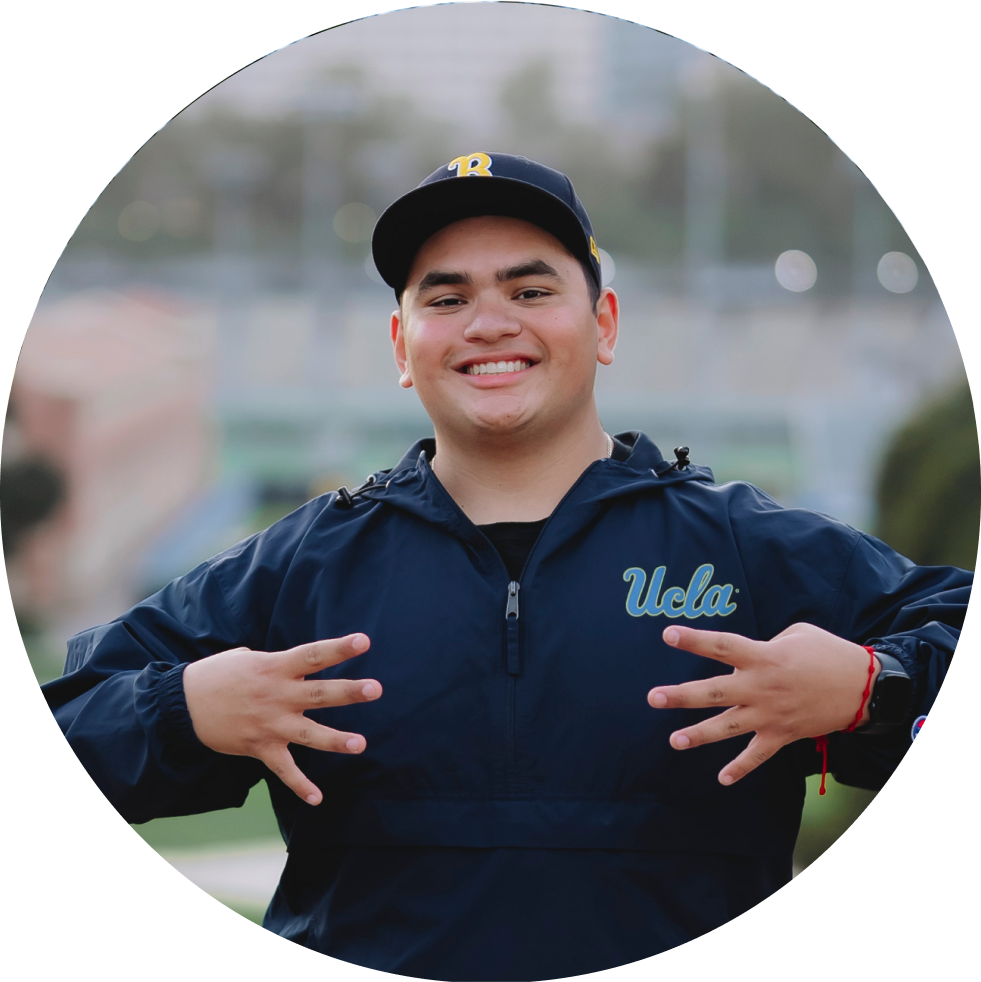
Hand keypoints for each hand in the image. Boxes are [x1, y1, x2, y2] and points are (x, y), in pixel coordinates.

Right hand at [182, 633, 380, 804]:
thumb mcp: (245, 657)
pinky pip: (283, 771)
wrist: (181, 706)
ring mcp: (269, 723)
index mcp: (274, 668)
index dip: (339, 648)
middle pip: (319, 693)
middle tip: (376, 689)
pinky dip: (300, 786)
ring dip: (335, 740)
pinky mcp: (259, 747)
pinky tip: (317, 798)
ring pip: (309, 734)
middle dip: (349, 692)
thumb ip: (275, 662)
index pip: (313, 655)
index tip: (364, 641)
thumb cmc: (216, 675)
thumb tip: (295, 664)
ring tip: (361, 744)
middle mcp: (276, 695)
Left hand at [647, 622, 878, 786]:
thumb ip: (765, 644)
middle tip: (653, 698)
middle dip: (681, 696)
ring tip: (674, 740)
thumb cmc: (828, 653)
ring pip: (727, 727)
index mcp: (762, 657)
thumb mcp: (795, 635)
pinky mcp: (783, 735)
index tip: (667, 635)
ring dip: (699, 734)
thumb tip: (746, 656)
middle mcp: (760, 687)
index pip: (721, 647)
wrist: (864, 687)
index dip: (694, 641)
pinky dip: (740, 768)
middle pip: (713, 692)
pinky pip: (757, 756)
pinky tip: (722, 778)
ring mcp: (770, 714)